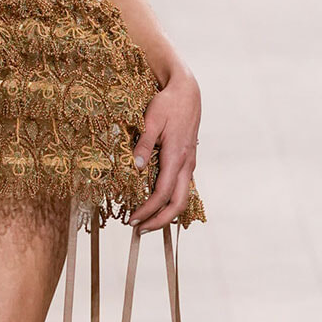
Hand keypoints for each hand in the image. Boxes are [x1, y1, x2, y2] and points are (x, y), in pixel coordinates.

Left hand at [129, 67, 200, 234]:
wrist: (187, 92)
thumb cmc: (168, 104)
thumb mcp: (151, 119)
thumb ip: (143, 143)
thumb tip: (135, 166)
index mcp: (176, 156)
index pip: (162, 193)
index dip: (148, 210)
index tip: (132, 219)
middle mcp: (186, 164)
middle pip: (178, 204)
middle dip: (159, 221)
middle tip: (139, 229)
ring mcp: (189, 164)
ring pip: (182, 198)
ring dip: (165, 213)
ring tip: (147, 221)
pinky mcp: (188, 161)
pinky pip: (182, 188)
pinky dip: (170, 201)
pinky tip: (157, 204)